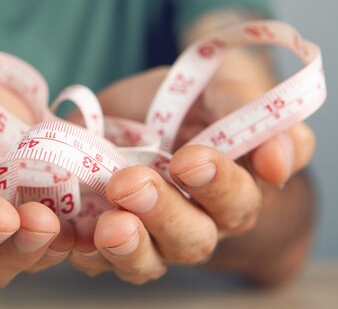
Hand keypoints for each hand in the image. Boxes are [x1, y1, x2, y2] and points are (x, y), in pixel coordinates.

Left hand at [68, 67, 315, 283]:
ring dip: (127, 247)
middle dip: (163, 213)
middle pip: (191, 240)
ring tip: (108, 224)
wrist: (126, 110)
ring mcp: (146, 237)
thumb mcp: (212, 90)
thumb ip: (250, 110)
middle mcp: (191, 224)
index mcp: (227, 192)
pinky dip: (83, 251)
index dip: (217, 184)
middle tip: (133, 182)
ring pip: (146, 262)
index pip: (237, 202)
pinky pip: (95, 260)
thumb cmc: (180, 103)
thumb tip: (277, 164)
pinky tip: (73, 236)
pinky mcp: (102, 239)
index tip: (189, 158)